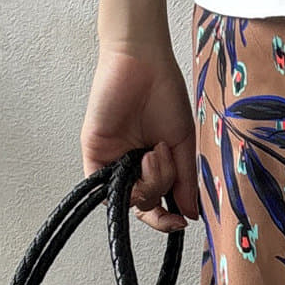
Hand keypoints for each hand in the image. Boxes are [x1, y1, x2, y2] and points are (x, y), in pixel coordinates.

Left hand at [80, 39, 199, 232]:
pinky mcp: (94, 153)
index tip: (181, 222)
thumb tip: (190, 213)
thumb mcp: (182, 142)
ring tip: (155, 151)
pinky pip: (101, 187)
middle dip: (161, 187)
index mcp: (153, 165)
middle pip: (145, 203)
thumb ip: (185, 180)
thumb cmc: (164, 94)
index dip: (167, 219)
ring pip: (128, 198)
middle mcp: (131, 167)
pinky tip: (141, 161)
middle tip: (166, 158)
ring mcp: (113, 161)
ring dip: (148, 182)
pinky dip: (121, 186)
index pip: (157, 204)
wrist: (143, 63)